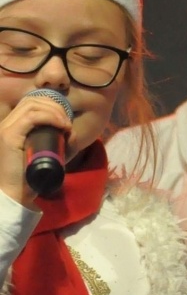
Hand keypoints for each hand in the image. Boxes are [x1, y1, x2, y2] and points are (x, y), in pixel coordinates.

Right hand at [0, 91, 73, 207]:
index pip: (30, 103)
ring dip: (54, 112)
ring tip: (66, 125)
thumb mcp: (47, 154)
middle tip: (67, 122)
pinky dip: (49, 117)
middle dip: (55, 107)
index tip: (65, 119)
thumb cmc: (31, 175)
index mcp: (12, 126)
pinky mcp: (9, 136)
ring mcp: (6, 129)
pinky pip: (31, 117)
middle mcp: (6, 124)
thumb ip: (58, 142)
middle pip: (31, 101)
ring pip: (32, 106)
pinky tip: (61, 126)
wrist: (15, 193)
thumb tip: (71, 132)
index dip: (51, 105)